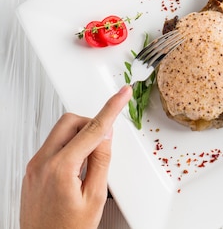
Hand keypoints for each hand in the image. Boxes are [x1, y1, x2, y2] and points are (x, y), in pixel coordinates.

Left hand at [20, 85, 131, 228]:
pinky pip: (52, 146)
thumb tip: (105, 135)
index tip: (122, 94)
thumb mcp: (94, 198)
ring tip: (88, 164)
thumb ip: (101, 161)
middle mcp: (42, 164)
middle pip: (70, 122)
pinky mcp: (32, 172)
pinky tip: (76, 169)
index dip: (111, 108)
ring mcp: (34, 167)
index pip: (92, 129)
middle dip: (90, 124)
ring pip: (60, 132)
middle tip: (104, 142)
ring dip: (78, 137)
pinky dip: (68, 149)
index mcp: (60, 169)